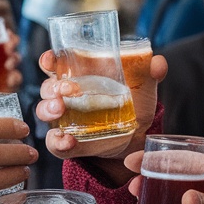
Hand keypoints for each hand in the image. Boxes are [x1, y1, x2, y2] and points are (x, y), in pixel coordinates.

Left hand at [0, 30, 22, 91]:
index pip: (8, 36)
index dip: (11, 35)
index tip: (8, 35)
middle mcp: (2, 55)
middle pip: (14, 50)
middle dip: (13, 49)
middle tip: (8, 51)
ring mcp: (4, 70)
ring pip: (15, 66)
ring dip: (14, 64)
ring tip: (8, 66)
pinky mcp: (3, 83)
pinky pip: (14, 82)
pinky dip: (15, 81)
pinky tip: (9, 81)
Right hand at [35, 50, 166, 165]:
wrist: (137, 138)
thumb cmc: (134, 104)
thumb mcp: (144, 87)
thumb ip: (150, 73)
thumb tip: (158, 62)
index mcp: (80, 75)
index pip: (56, 63)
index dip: (49, 60)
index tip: (50, 60)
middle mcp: (67, 96)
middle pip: (47, 87)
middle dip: (51, 87)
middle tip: (66, 90)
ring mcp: (65, 120)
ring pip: (44, 111)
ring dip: (48, 109)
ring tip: (61, 110)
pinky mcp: (68, 143)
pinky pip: (54, 143)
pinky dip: (57, 142)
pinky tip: (68, 141)